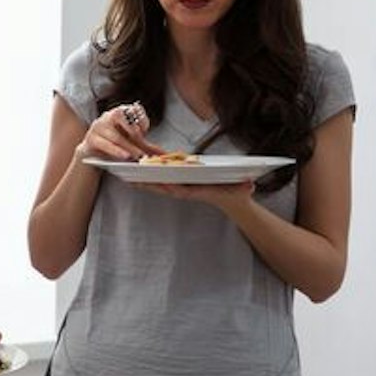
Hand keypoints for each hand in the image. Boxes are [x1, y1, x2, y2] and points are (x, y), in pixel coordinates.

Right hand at [76, 103, 162, 161]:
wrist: (92, 153)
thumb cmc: (114, 144)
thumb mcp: (131, 143)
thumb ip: (146, 146)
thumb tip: (163, 153)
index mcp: (121, 112)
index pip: (134, 110)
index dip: (142, 119)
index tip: (145, 131)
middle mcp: (109, 116)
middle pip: (124, 122)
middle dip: (136, 136)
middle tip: (145, 149)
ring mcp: (98, 126)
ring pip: (116, 136)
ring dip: (128, 147)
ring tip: (137, 156)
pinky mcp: (91, 138)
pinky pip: (105, 144)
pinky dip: (116, 151)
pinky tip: (125, 156)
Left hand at [132, 178, 254, 212]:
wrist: (235, 201)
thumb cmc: (238, 193)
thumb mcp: (244, 190)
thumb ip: (246, 188)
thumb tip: (249, 185)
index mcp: (199, 191)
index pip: (181, 190)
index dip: (167, 186)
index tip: (153, 183)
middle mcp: (187, 191)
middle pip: (164, 187)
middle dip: (148, 184)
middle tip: (130, 179)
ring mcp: (183, 189)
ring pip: (160, 185)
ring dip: (144, 181)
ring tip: (126, 176)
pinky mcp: (182, 186)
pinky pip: (163, 181)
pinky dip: (150, 178)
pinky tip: (138, 174)